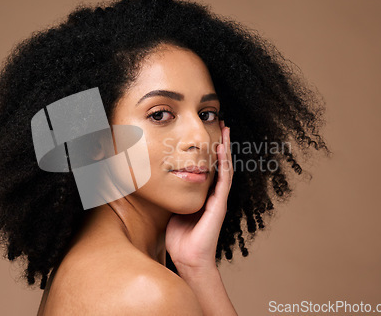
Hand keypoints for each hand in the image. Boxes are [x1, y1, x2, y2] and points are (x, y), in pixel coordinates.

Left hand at [165, 120, 232, 275]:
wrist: (189, 259)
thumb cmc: (179, 237)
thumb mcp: (172, 208)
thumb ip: (169, 194)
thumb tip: (155, 179)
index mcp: (202, 194)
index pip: (207, 166)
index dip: (207, 149)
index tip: (205, 131)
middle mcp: (212, 194)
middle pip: (218, 163)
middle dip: (219, 143)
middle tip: (219, 122)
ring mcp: (217, 198)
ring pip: (224, 167)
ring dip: (225, 148)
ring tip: (225, 129)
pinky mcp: (219, 205)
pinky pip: (223, 180)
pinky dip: (223, 163)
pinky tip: (222, 149)